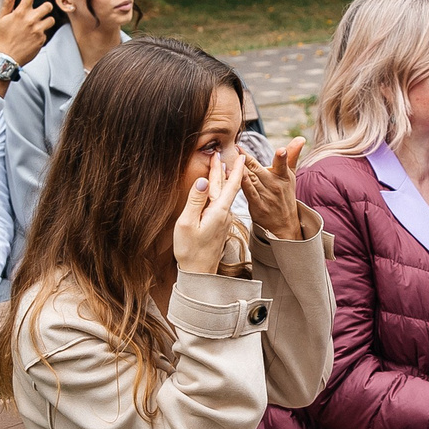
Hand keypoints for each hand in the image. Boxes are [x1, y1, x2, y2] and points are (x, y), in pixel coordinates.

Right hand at [0, 0, 56, 70]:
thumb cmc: (3, 38)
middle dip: (46, 7)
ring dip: (46, 20)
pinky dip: (41, 33)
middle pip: (47, 6)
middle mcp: (30, 19)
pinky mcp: (41, 39)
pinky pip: (46, 32)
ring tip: (37, 25)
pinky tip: (33, 37)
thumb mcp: (2, 19)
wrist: (7, 57)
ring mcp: (37, 30)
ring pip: (51, 19)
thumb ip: (8, 4)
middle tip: (41, 11)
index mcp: (20, 13)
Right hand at [174, 149, 245, 274]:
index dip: (236, 169)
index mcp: (218, 211)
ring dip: (221, 180)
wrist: (199, 274)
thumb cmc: (190, 250)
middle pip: (226, 187)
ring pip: (223, 195)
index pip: (231, 185)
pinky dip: (218, 193)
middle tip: (220, 154)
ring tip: (218, 166)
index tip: (241, 155)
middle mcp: (225, 215)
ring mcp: (223, 221)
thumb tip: (202, 181)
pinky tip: (214, 190)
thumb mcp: (187, 223)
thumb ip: (195, 201)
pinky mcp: (219, 227)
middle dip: (224, 170)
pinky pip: (219, 204)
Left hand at [238, 135, 304, 237]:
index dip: (282, 158)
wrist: (284, 223)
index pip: (283, 164)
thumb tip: (301, 138)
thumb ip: (292, 155)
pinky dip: (240, 182)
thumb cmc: (285, 195)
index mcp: (284, 176)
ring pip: (250, 179)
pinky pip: (247, 191)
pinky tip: (232, 174)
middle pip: (259, 169)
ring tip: (231, 159)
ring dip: (240, 169)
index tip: (281, 150)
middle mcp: (275, 185)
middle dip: (248, 159)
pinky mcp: (256, 205)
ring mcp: (265, 196)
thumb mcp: (291, 175)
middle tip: (238, 148)